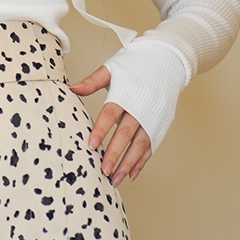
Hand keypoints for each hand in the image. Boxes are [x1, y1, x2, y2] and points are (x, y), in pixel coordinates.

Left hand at [70, 66, 151, 185]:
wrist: (167, 61)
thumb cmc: (136, 64)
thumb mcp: (113, 68)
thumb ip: (92, 81)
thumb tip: (72, 89)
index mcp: (126, 94)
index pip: (111, 114)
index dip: (101, 130)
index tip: (91, 145)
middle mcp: (141, 108)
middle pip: (126, 133)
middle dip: (114, 153)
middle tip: (103, 170)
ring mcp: (153, 118)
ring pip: (140, 144)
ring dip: (128, 163)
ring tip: (116, 178)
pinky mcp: (161, 125)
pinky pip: (151, 147)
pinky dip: (142, 161)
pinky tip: (132, 173)